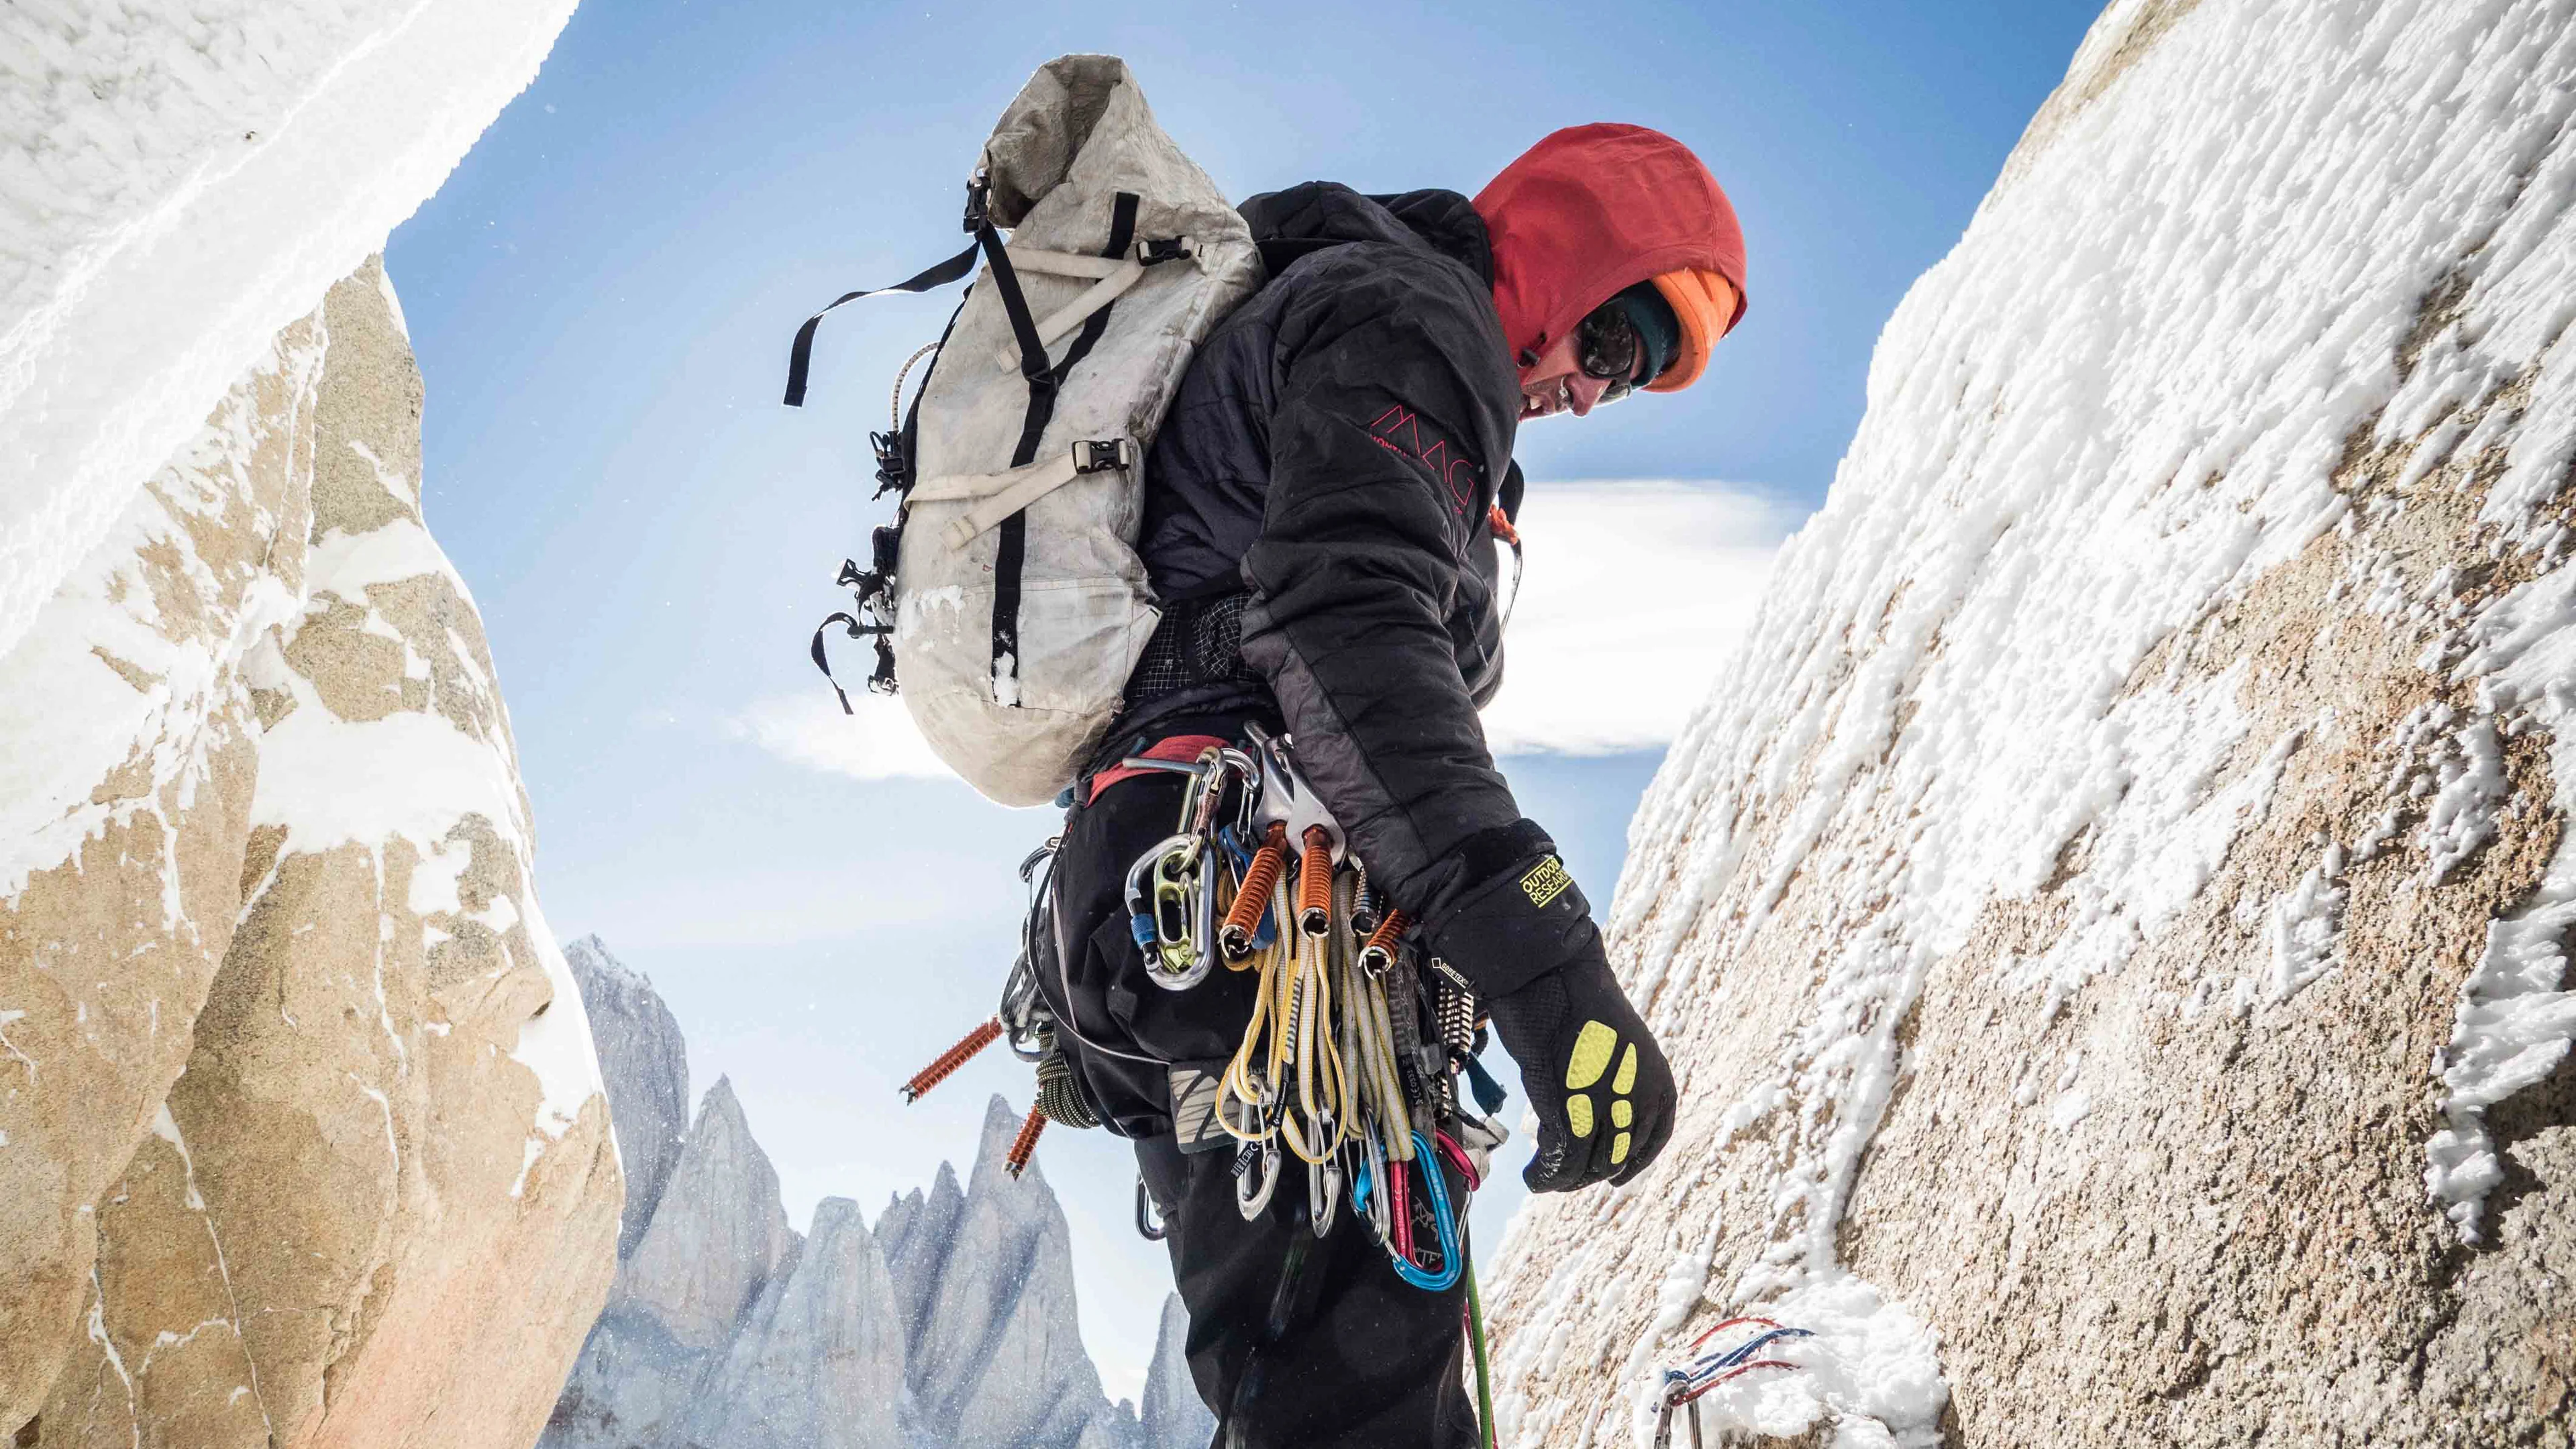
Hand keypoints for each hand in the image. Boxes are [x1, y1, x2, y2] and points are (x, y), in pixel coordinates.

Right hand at [1485, 944, 1674, 1191]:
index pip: (1652, 1141)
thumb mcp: (1613, 1045)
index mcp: (1658, 1083)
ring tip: (1543, 1176)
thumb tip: (1596, 1119)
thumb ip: (1615, 1083)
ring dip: (1565, 1179)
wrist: (1549, 975)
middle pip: (1617, 1158)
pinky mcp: (1572, 1116)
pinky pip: (1561, 1164)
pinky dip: (1545, 1176)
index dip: (1631, 1164)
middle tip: (1564, 1174)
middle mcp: (1640, 1100)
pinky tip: (1532, 1176)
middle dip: (1590, 1172)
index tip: (1613, 1177)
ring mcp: (1607, 1110)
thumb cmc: (1573, 1001)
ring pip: (1589, 1167)